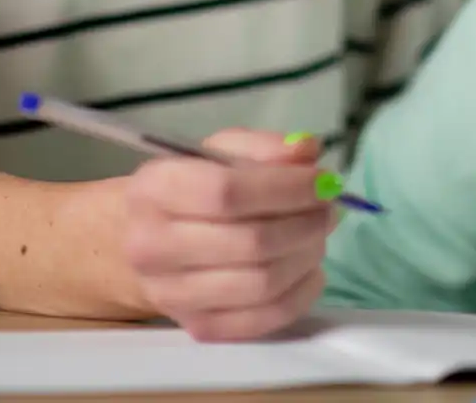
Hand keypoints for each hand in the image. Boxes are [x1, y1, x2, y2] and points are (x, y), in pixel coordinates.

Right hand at [121, 128, 335, 340]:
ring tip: (318, 235)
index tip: (322, 182)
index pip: (227, 193)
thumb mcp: (220, 152)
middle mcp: (152, 246)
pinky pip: (265, 319)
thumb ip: (264, 148)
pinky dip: (301, 294)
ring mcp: (171, 294)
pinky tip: (311, 270)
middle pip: (251, 243)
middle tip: (328, 209)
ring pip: (262, 283)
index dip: (286, 188)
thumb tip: (307, 152)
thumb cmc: (191, 187)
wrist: (147, 240)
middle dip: (305, 224)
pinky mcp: (196, 327)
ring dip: (306, 256)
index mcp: (154, 190)